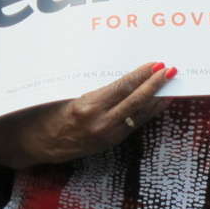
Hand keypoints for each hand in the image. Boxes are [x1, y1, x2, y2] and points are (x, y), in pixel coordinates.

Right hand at [0, 62, 174, 166]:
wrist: (36, 145)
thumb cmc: (45, 113)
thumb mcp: (63, 93)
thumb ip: (91, 84)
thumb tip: (115, 65)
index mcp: (87, 108)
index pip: (122, 88)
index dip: (142, 76)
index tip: (157, 64)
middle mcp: (101, 123)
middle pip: (137, 101)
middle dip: (157, 85)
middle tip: (172, 70)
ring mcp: (108, 135)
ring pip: (140, 114)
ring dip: (158, 99)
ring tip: (173, 84)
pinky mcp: (111, 142)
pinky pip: (135, 124)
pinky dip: (149, 111)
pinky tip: (159, 102)